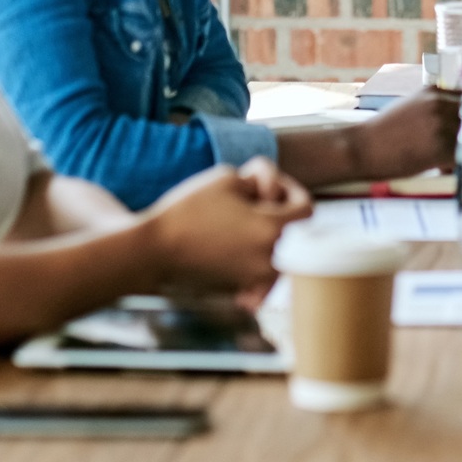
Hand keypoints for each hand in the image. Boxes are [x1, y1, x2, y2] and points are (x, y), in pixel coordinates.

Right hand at [143, 160, 310, 293]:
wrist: (154, 251)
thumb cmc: (189, 210)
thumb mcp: (229, 177)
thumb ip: (262, 176)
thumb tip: (273, 188)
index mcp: (272, 230)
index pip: (306, 208)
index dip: (292, 190)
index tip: (267, 187)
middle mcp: (271, 258)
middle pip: (298, 231)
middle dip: (283, 211)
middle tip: (256, 201)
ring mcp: (257, 276)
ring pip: (285, 251)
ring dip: (273, 233)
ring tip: (246, 221)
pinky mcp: (242, 285)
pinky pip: (267, 272)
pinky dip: (262, 259)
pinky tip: (242, 246)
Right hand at [348, 88, 461, 180]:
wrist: (361, 148)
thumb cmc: (383, 132)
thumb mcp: (410, 107)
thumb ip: (435, 108)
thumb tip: (458, 121)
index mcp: (433, 91)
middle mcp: (440, 103)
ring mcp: (440, 124)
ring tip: (448, 161)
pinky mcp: (439, 147)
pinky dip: (457, 165)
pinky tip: (442, 169)